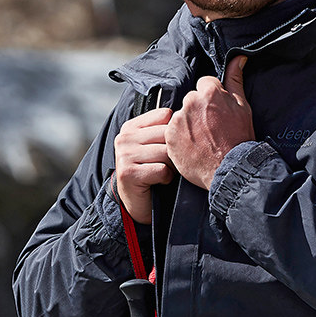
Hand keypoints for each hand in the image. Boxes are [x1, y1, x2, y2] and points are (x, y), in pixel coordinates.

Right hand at [114, 106, 174, 223]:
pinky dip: (166, 178)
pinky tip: (159, 181)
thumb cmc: (152, 172)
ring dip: (171, 166)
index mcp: (131, 127)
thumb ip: (164, 130)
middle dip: (174, 151)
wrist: (137, 203)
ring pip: (165, 152)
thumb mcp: (155, 146)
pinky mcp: (128, 173)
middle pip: (167, 134)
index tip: (169, 147)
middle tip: (169, 164)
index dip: (175, 132)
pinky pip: (162, 170)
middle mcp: (124, 138)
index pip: (165, 115)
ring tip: (164, 172)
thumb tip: (191, 113)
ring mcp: (124, 155)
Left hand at [165, 56, 253, 189]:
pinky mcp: (170, 136)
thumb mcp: (243, 106)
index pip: (205, 86)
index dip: (212, 100)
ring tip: (202, 140)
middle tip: (210, 129)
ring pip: (182, 116)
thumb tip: (237, 58)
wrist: (230, 168)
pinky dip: (180, 139)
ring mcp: (179, 119)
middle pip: (191, 100)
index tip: (217, 114)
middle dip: (199, 111)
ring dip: (189, 125)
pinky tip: (193, 147)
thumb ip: (235, 80)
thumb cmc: (239, 138)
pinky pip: (172, 132)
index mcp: (209, 91)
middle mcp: (191, 101)